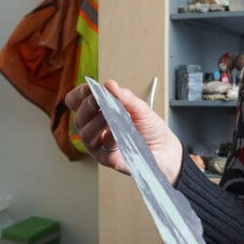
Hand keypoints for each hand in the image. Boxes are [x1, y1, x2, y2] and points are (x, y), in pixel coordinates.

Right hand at [65, 80, 182, 182]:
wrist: (166, 148)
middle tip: (98, 100)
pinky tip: (116, 132)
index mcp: (99, 113)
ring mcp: (99, 145)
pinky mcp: (107, 159)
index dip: (79, 95)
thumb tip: (109, 84)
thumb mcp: (140, 108)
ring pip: (85, 134)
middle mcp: (95, 129)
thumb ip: (124, 97)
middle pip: (79, 118)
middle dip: (87, 106)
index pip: (77, 103)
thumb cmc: (150, 128)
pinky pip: (100, 149)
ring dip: (96, 122)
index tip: (88, 88)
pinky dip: (108, 138)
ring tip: (108, 115)